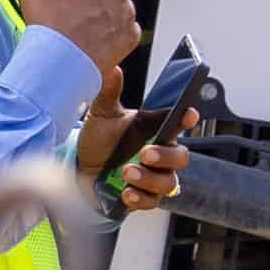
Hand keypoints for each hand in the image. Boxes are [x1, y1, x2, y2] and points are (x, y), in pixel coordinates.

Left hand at [77, 88, 192, 215]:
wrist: (80, 171)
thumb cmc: (99, 140)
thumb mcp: (101, 115)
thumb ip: (109, 93)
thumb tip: (112, 68)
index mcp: (154, 130)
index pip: (178, 122)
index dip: (187, 118)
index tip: (189, 114)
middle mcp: (160, 154)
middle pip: (180, 157)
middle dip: (166, 156)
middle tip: (145, 153)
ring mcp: (154, 178)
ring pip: (168, 182)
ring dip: (149, 178)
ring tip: (126, 172)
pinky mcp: (143, 197)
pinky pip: (151, 201)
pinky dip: (139, 197)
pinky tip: (125, 193)